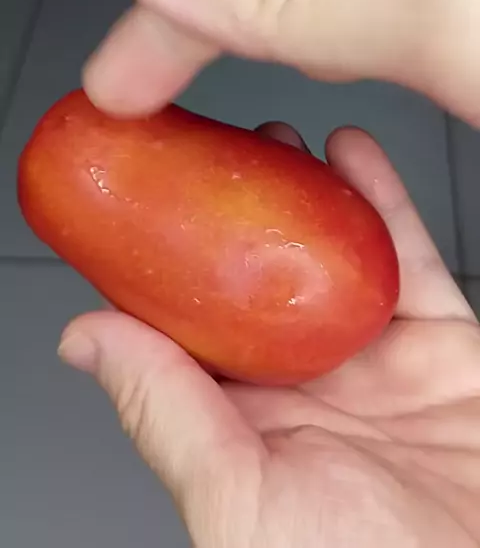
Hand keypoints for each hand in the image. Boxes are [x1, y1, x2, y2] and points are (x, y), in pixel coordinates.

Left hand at [58, 125, 479, 547]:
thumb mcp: (238, 497)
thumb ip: (167, 413)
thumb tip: (87, 341)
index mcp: (248, 420)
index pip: (193, 324)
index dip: (170, 261)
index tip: (153, 200)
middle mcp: (311, 384)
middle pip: (268, 278)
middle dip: (247, 213)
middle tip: (225, 155)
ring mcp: (378, 363)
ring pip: (339, 258)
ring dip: (311, 194)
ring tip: (280, 141)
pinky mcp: (443, 348)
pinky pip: (412, 260)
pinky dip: (384, 202)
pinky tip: (354, 154)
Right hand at [84, 0, 479, 125]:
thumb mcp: (444, 5)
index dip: (170, 17)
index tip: (120, 82)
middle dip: (219, 26)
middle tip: (152, 91)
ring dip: (279, 45)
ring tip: (224, 83)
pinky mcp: (475, 6)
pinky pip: (382, 23)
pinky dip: (344, 60)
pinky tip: (338, 71)